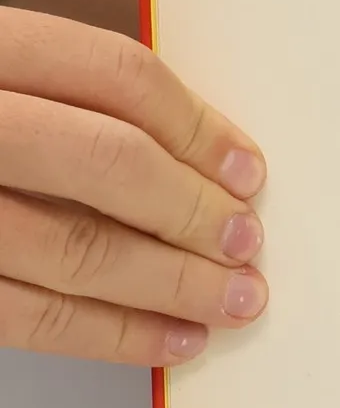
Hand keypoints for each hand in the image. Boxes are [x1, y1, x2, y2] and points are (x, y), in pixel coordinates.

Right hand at [0, 6, 266, 364]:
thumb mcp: (7, 68)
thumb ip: (77, 91)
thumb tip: (208, 155)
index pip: (113, 74)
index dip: (197, 126)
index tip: (248, 170)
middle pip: (103, 159)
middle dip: (192, 210)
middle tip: (246, 242)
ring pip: (70, 247)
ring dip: (171, 282)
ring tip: (233, 299)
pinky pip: (27, 316)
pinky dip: (112, 334)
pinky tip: (171, 339)